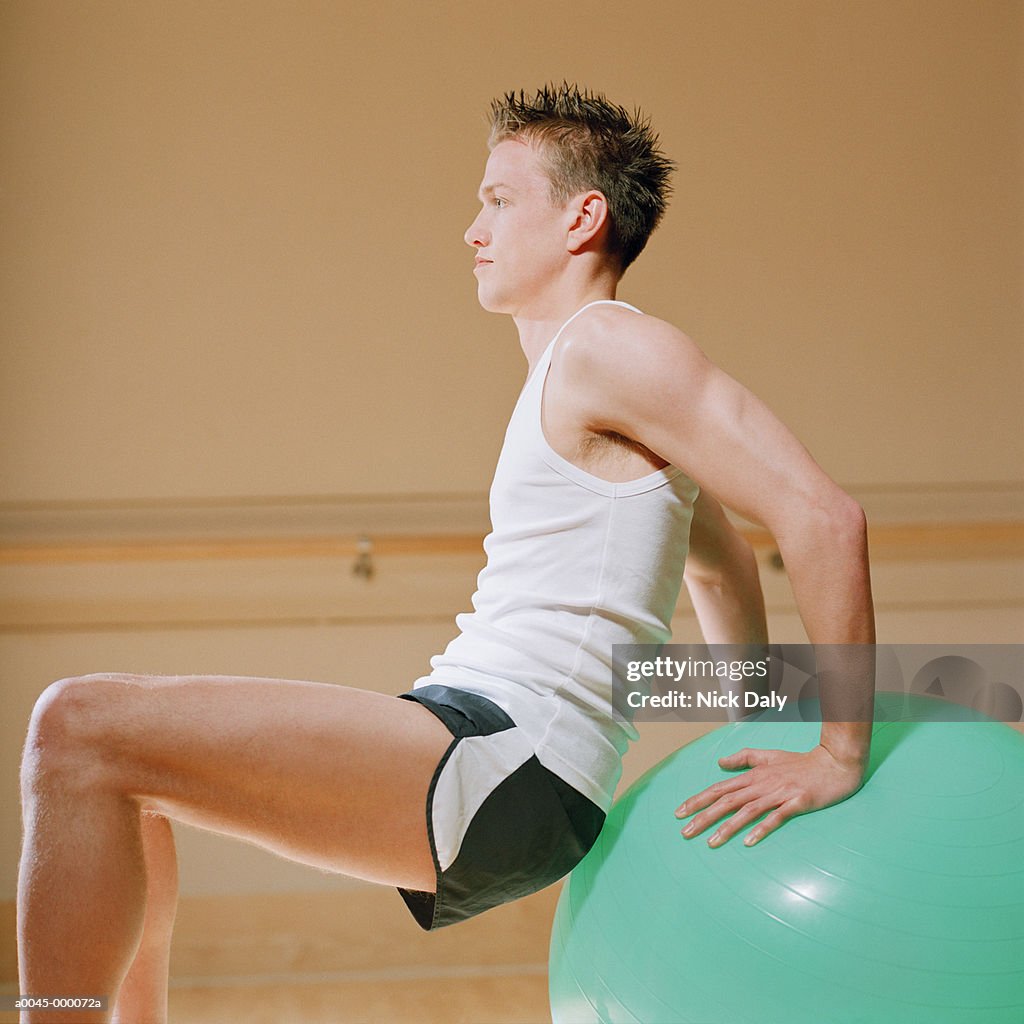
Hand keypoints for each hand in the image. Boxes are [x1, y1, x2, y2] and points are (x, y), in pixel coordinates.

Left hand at [674, 744, 865, 847]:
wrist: (834, 763)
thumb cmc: (800, 762)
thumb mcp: (768, 755)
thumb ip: (744, 758)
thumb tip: (720, 762)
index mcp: (753, 775)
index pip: (719, 788)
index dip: (698, 800)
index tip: (680, 812)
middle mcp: (762, 784)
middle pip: (727, 801)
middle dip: (704, 816)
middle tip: (685, 832)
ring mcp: (779, 793)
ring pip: (747, 811)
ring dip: (727, 827)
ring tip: (711, 842)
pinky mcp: (797, 802)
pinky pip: (776, 817)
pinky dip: (761, 828)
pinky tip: (748, 842)